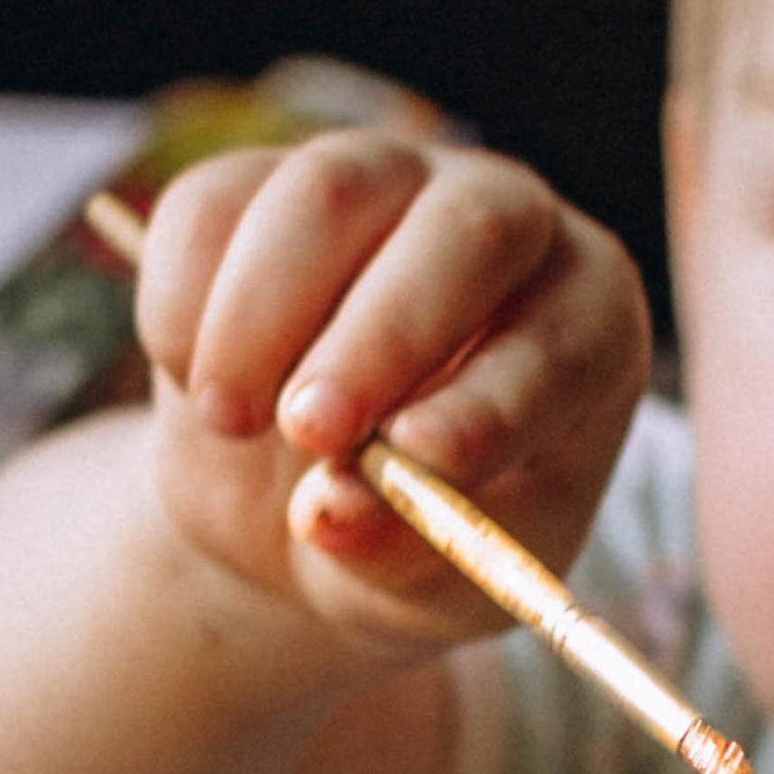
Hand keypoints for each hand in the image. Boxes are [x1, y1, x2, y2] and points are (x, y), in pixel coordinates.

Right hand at [128, 130, 650, 660]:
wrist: (296, 513)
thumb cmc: (412, 546)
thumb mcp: (431, 589)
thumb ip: (404, 558)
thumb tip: (334, 516)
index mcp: (588, 324)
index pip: (569, 335)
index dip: (498, 393)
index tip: (420, 459)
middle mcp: (504, 226)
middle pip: (467, 230)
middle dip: (383, 335)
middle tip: (312, 433)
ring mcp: (384, 183)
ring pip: (330, 192)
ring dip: (265, 315)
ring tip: (233, 423)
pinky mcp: (261, 183)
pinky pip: (215, 206)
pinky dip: (185, 302)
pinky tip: (197, 384)